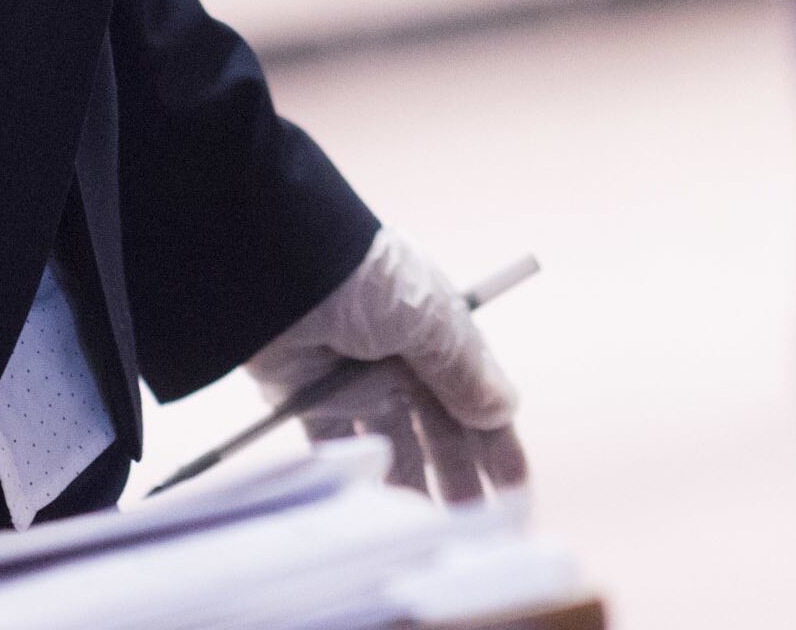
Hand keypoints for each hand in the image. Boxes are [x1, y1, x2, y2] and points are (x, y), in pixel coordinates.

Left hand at [248, 230, 525, 505]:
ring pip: (394, 444)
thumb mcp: (430, 320)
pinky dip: (362, 472)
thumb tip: (503, 410)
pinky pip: (343, 444)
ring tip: (428, 529)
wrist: (283, 266)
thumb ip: (464, 369)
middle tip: (472, 528)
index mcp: (437, 333)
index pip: (476, 397)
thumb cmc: (367, 278)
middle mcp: (401, 357)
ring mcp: (358, 380)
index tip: (512, 493)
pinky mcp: (313, 398)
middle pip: (438, 428)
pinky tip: (379, 504)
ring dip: (413, 483)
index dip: (496, 445)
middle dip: (459, 476)